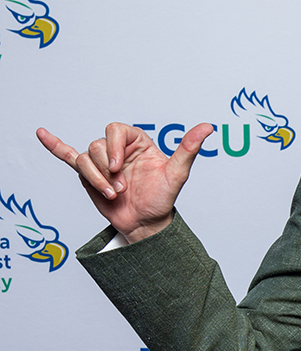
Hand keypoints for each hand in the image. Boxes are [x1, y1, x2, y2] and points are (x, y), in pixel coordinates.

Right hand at [36, 122, 213, 242]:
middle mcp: (118, 149)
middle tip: (119, 187)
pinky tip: (42, 134)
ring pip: (85, 158)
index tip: (118, 167)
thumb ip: (188, 149)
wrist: (146, 223)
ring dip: (96, 179)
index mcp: (137, 142)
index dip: (114, 147)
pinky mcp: (89, 175)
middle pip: (98, 145)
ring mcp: (102, 161)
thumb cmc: (162, 199)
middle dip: (105, 169)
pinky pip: (68, 156)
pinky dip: (55, 146)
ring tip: (112, 194)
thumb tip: (208, 127)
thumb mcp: (177, 174)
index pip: (116, 129)